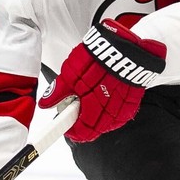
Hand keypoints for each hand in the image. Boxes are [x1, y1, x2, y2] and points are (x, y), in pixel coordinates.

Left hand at [40, 18, 166, 142]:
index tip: (66, 126)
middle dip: (83, 124)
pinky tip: (105, 102)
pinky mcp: (133, 101)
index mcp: (93, 106)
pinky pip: (120, 115)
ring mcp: (124, 107)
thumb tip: (46, 103)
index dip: (73, 131)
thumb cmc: (97, 58)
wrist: (124, 47)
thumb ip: (58, 92)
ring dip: (97, 119)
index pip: (83, 132)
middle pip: (95, 130)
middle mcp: (110, 111)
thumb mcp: (70, 73)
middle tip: (75, 110)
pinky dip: (110, 112)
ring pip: (108, 124)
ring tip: (90, 102)